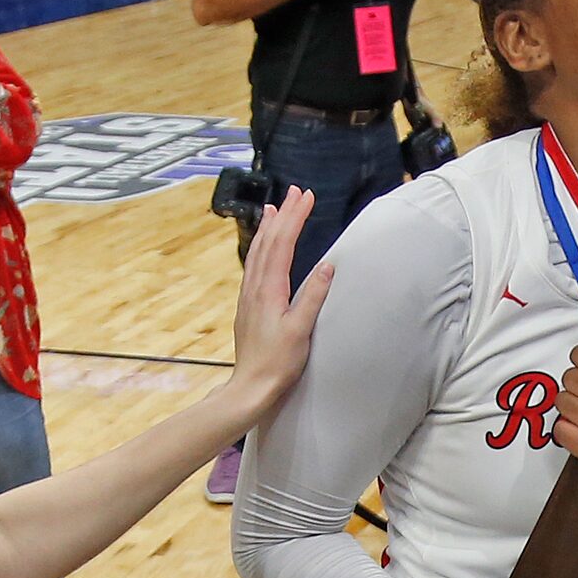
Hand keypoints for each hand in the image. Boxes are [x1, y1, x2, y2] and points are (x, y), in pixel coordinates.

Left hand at [225, 187, 334, 419]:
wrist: (251, 386)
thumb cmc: (278, 363)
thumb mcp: (300, 331)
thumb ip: (313, 297)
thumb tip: (327, 265)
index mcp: (269, 289)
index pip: (282, 243)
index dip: (295, 217)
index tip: (306, 196)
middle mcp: (255, 286)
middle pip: (269, 240)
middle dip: (284, 213)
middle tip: (297, 191)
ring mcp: (250, 294)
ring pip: (258, 250)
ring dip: (270, 226)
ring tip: (276, 206)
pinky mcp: (250, 303)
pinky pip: (254, 263)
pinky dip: (261, 245)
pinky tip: (264, 245)